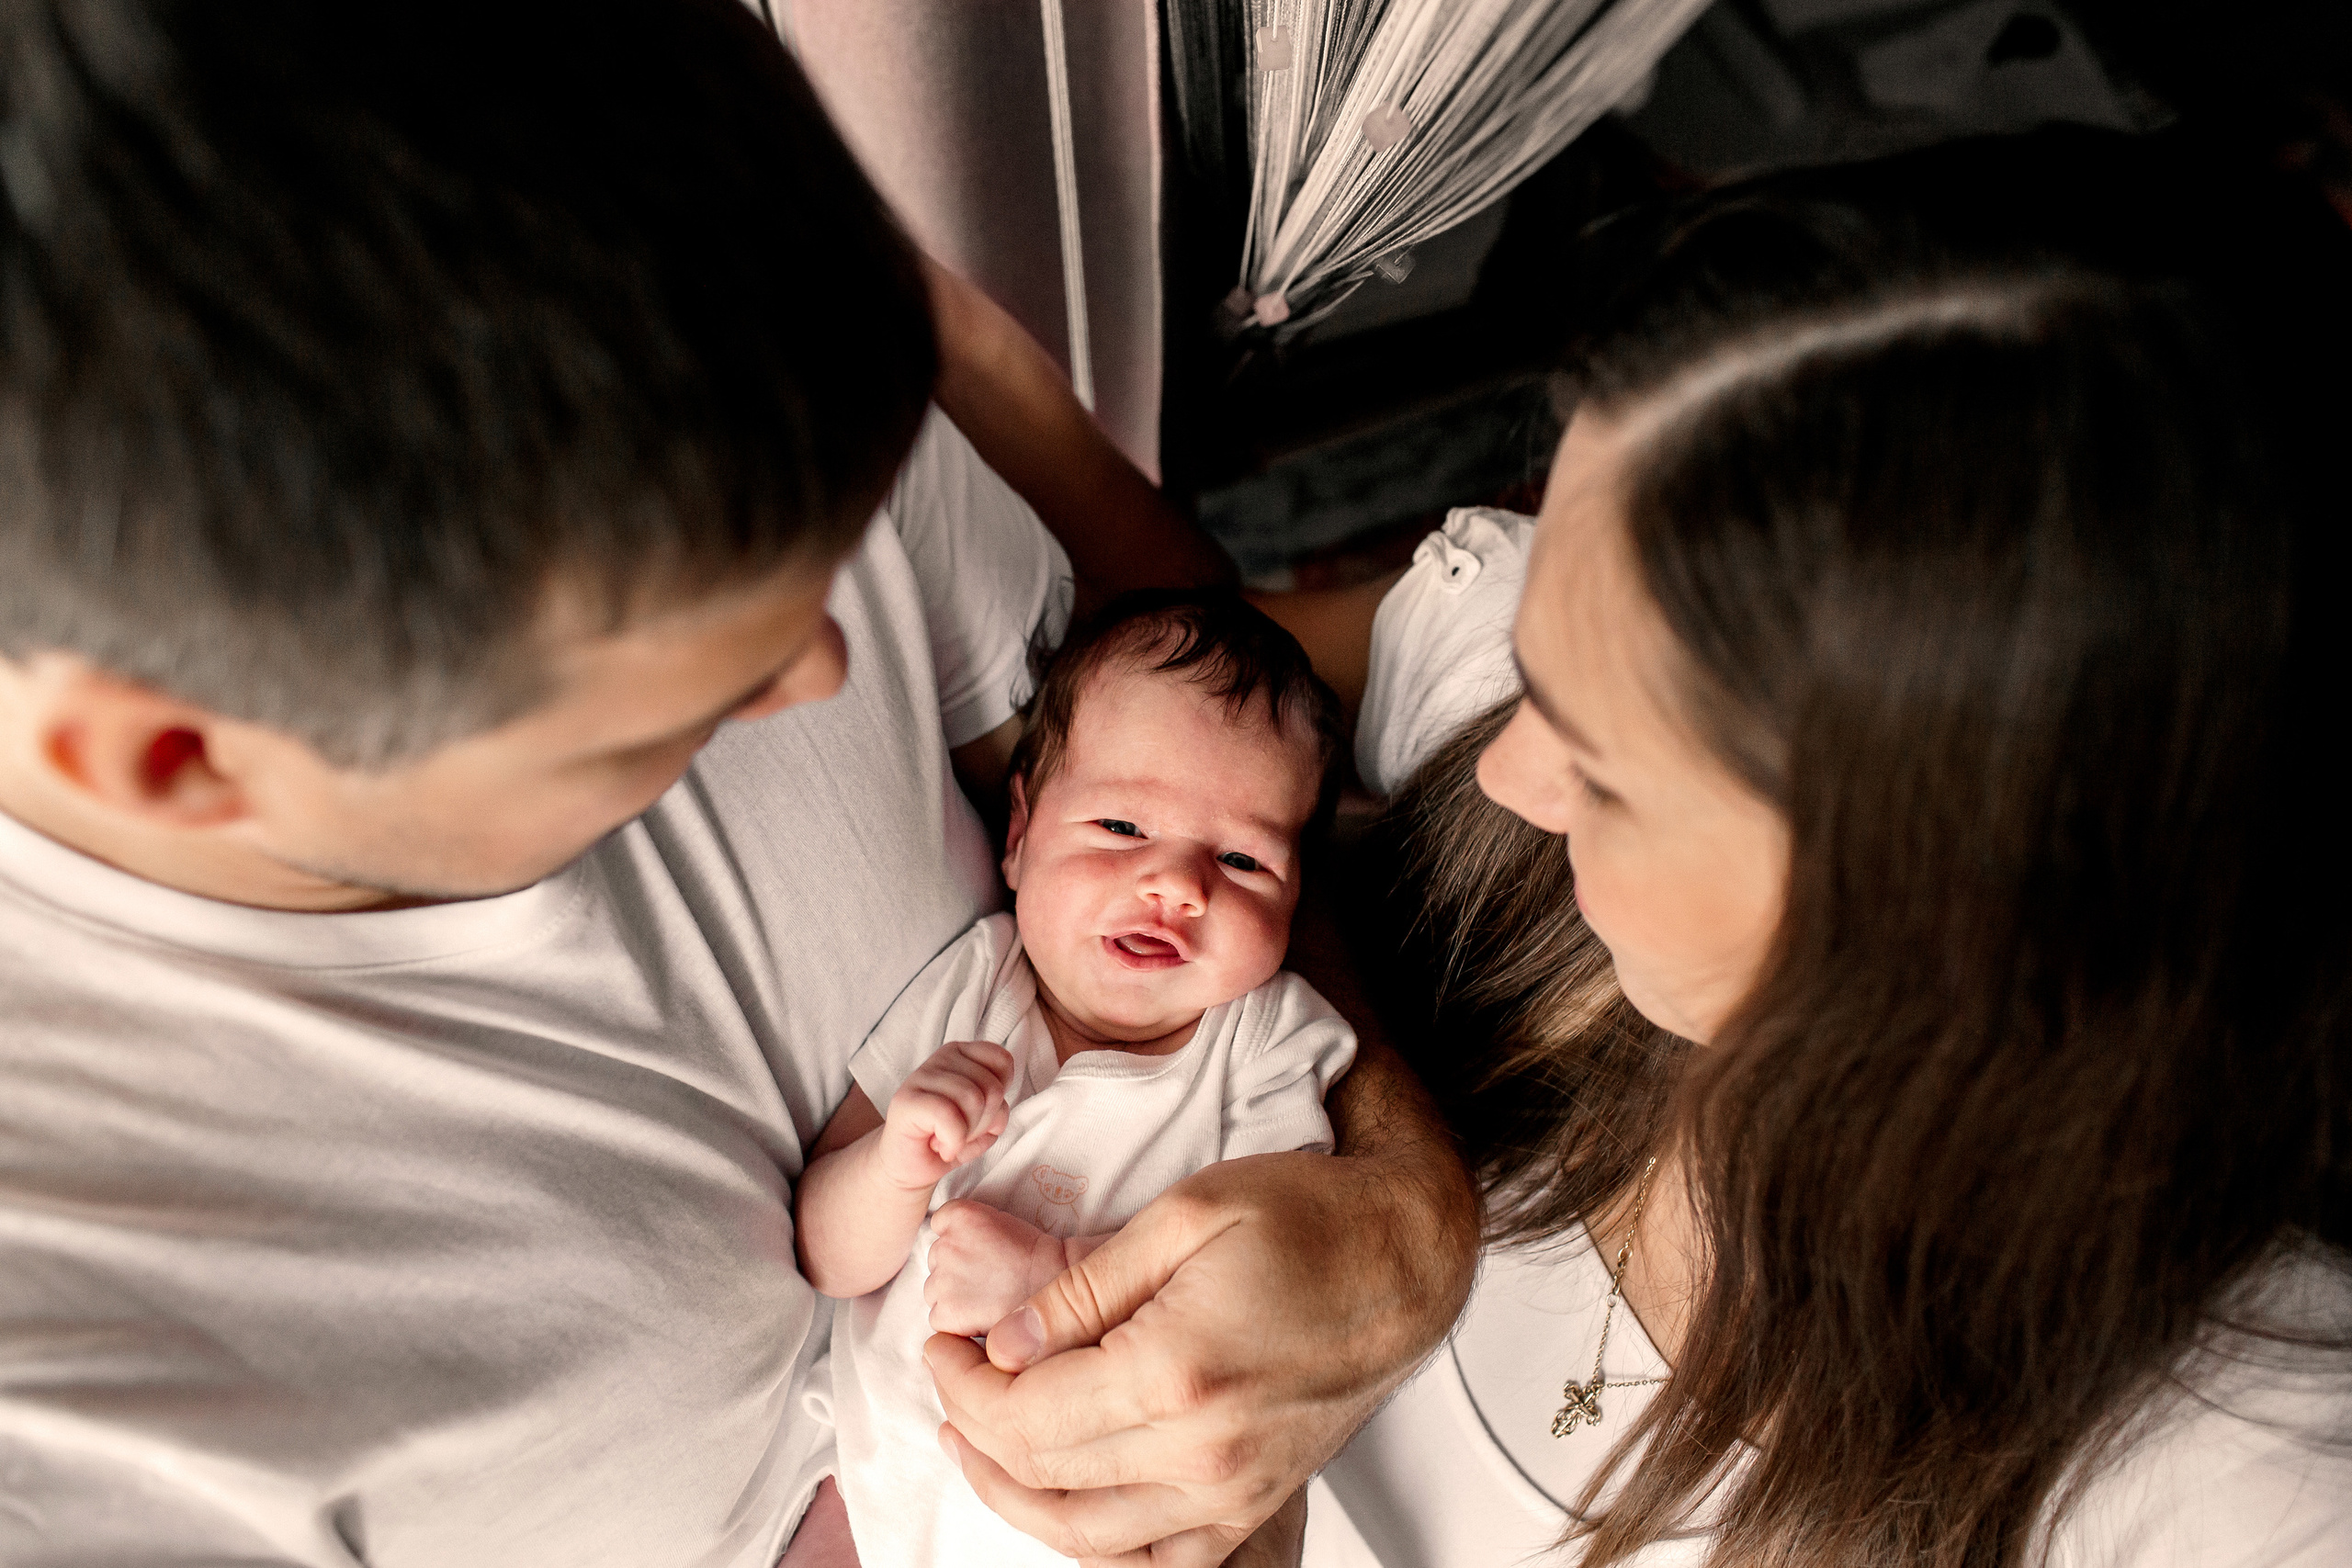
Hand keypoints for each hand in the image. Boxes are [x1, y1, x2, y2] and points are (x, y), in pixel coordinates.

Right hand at [880, 1040, 1012, 1191]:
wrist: (908, 1167)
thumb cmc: (947, 1140)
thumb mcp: (983, 1123)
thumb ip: (998, 1109)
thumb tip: (999, 1111)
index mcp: (962, 1054)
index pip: (1004, 1062)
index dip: (1000, 1099)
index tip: (979, 1117)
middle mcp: (942, 1057)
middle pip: (992, 1087)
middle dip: (984, 1123)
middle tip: (960, 1134)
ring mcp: (921, 1076)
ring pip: (973, 1099)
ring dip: (967, 1134)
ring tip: (949, 1140)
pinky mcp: (906, 1100)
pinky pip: (948, 1114)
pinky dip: (953, 1141)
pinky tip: (942, 1148)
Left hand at [924, 1149, 1471, 1567]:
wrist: (1406, 1256)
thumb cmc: (1312, 1218)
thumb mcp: (1184, 1214)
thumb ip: (1082, 1288)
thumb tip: (1004, 1343)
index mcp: (1177, 1372)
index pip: (1024, 1415)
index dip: (962, 1386)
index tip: (941, 1345)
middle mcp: (1204, 1451)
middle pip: (1043, 1475)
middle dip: (974, 1428)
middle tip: (953, 1377)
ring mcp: (1233, 1490)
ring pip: (1086, 1536)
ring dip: (1015, 1494)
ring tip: (979, 1441)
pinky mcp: (1255, 1503)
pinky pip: (1158, 1561)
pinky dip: (1095, 1542)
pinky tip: (1063, 1501)